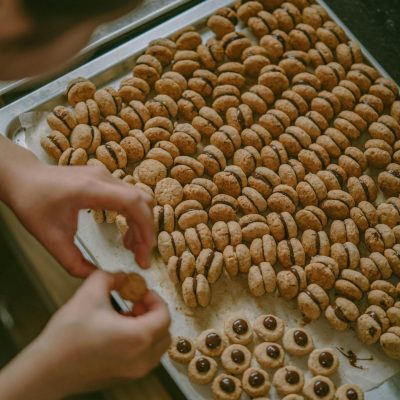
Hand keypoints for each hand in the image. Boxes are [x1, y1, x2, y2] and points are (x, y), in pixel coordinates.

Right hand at [0, 271, 170, 398]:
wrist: (45, 370)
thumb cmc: (67, 336)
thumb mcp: (89, 294)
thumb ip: (109, 277)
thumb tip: (120, 276)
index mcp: (138, 338)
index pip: (164, 316)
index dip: (155, 299)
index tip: (142, 293)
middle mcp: (141, 359)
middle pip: (164, 332)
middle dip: (153, 314)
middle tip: (137, 303)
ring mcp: (133, 372)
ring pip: (156, 347)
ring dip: (147, 328)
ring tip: (126, 316)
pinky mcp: (123, 379)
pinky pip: (143, 358)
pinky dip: (139, 343)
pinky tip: (117, 332)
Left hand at [4, 158, 154, 276]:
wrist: (24, 178)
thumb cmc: (33, 204)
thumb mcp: (50, 238)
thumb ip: (73, 262)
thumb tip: (96, 276)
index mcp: (91, 189)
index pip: (133, 203)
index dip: (145, 229)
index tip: (143, 254)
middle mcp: (104, 178)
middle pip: (142, 201)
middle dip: (146, 230)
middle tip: (139, 256)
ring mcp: (106, 175)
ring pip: (139, 198)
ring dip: (140, 224)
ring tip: (132, 248)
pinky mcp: (105, 178)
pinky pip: (129, 196)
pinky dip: (132, 216)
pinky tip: (124, 233)